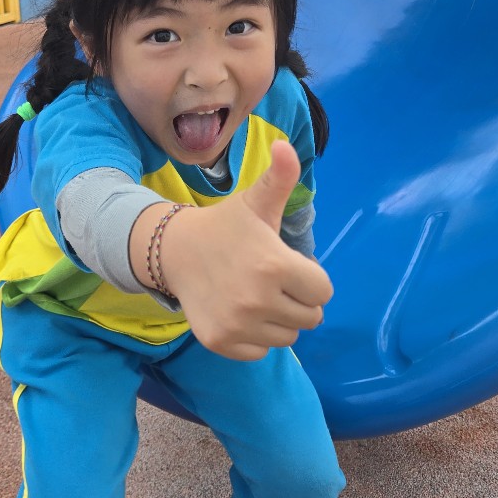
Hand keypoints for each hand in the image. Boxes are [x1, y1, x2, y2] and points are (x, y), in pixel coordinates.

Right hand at [137, 141, 333, 360]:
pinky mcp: (221, 342)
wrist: (174, 250)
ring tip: (256, 295)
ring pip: (287, 337)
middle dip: (298, 300)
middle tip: (271, 281)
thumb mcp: (255, 202)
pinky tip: (240, 312)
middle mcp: (257, 299)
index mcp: (274, 265)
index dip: (309, 278)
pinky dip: (255, 337)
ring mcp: (237, 324)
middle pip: (310, 318)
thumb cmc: (225, 226)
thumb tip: (285, 145)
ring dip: (278, 320)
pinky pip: (260, 352)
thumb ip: (279, 178)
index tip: (287, 265)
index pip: (323, 292)